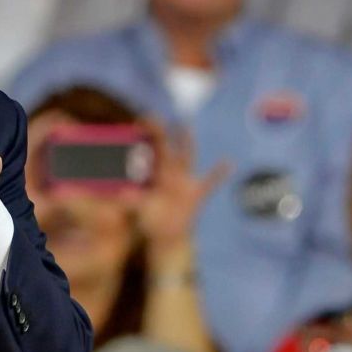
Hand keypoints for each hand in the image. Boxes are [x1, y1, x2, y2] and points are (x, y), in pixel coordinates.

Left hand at [136, 122, 229, 261]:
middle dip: (164, 132)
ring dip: (186, 142)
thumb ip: (134, 202)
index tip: (140, 121)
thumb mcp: (142, 211)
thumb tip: (122, 194)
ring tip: (186, 125)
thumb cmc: (152, 221)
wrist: (168, 237)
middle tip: (158, 115)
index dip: (146, 138)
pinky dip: (220, 172)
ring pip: (187, 157)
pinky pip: (211, 181)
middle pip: (168, 148)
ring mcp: (185, 181)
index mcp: (156, 176)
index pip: (150, 152)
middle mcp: (170, 174)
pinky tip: (229, 161)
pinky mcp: (197, 193)